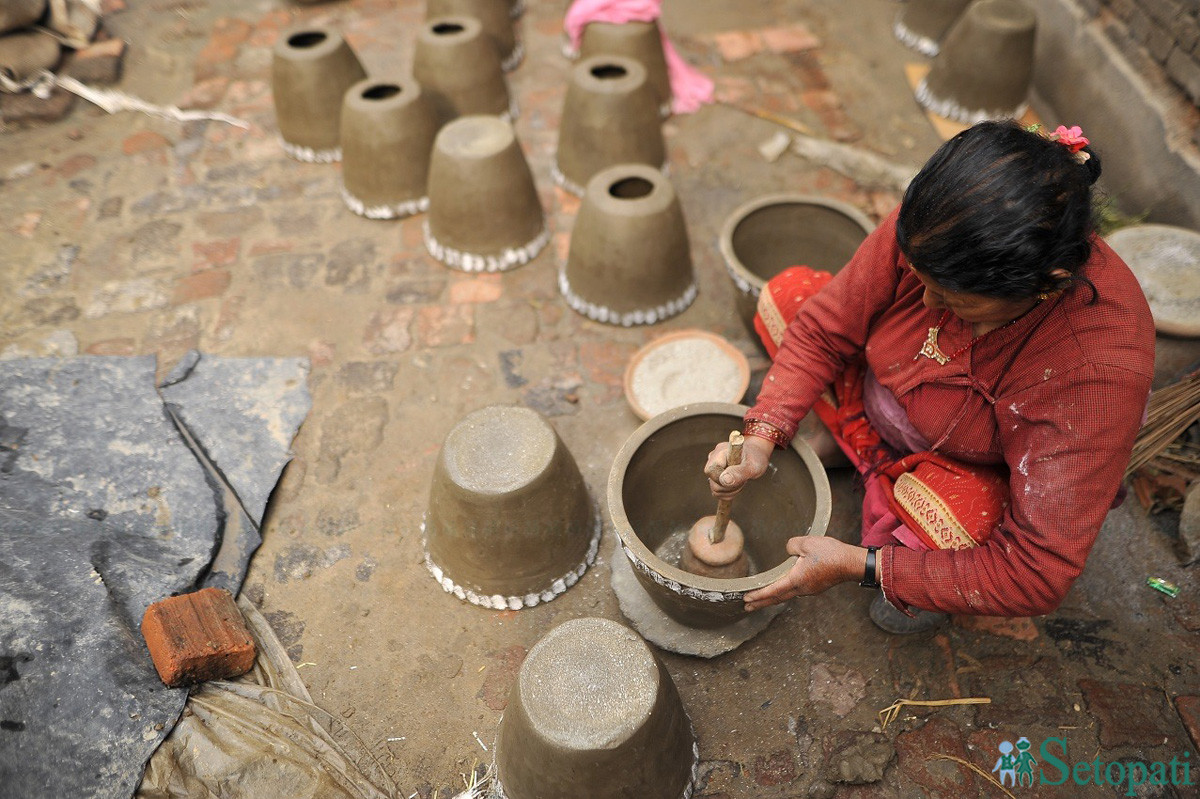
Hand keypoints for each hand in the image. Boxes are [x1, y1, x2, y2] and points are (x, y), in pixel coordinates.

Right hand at [705, 435, 772, 498]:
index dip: (723, 479)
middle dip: (730, 487)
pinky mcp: (715, 475)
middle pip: (713, 483)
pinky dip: (729, 492)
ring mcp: (713, 467)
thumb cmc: (755, 458)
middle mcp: (713, 458)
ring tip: (741, 480)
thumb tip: (724, 480)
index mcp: (720, 452)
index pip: (711, 471)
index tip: (738, 477)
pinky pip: (718, 491)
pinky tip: (737, 483)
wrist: (756, 454)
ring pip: (715, 490)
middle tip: (743, 480)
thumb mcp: (752, 466)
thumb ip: (738, 473)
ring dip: (731, 490)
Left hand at [743, 537, 865, 611]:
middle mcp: (801, 589)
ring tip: (761, 600)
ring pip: (786, 596)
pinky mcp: (815, 587)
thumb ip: (791, 545)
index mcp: (796, 580)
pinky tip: (782, 589)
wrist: (851, 563)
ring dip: (772, 598)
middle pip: (777, 598)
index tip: (746, 600)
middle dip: (760, 603)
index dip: (758, 595)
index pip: (772, 590)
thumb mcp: (807, 543)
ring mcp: (809, 590)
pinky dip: (783, 593)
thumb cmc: (831, 553)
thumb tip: (788, 551)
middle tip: (747, 608)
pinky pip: (795, 591)